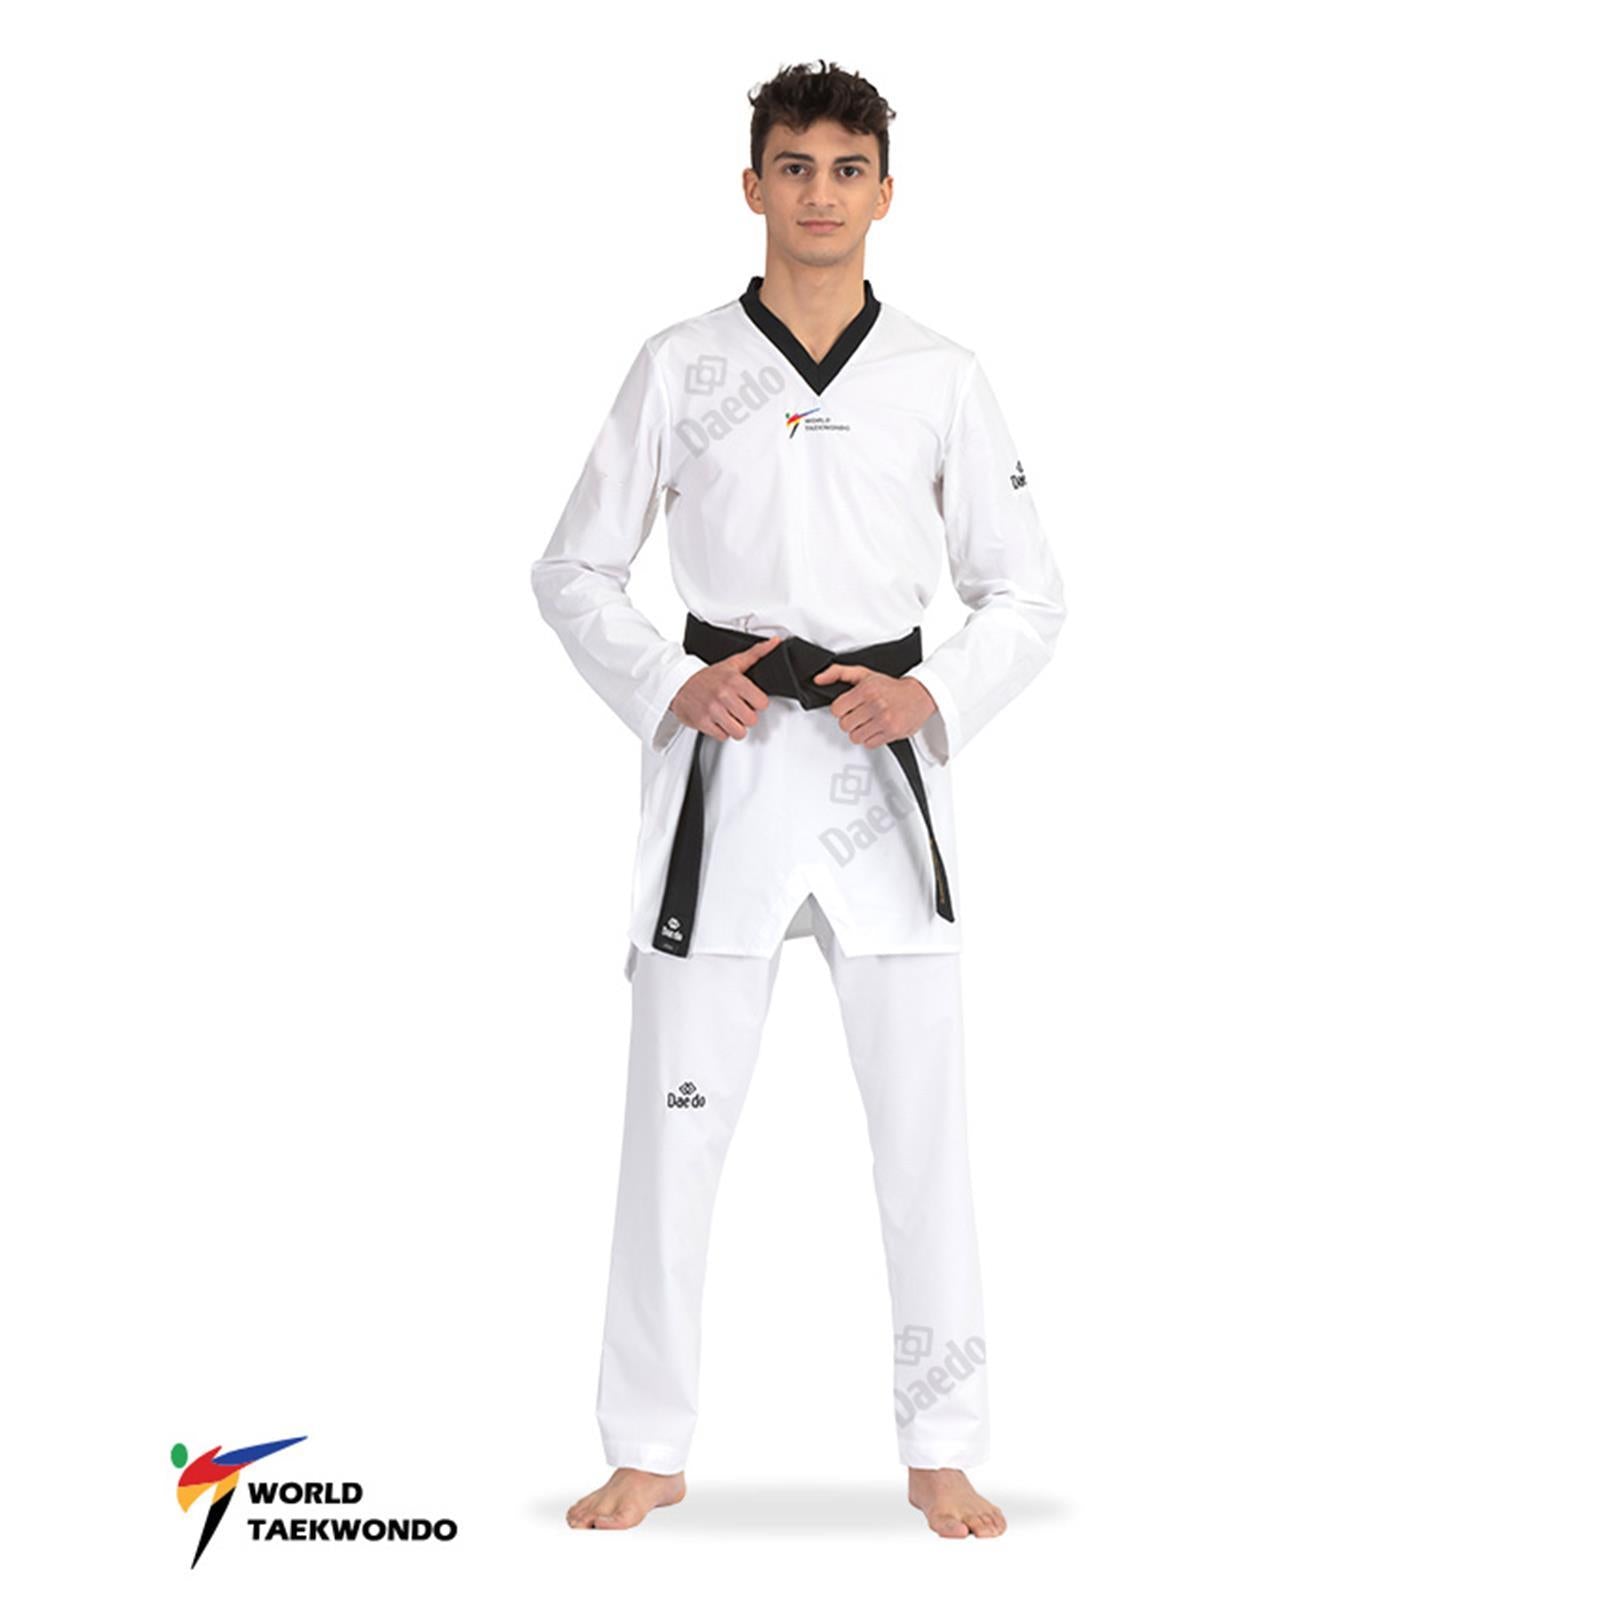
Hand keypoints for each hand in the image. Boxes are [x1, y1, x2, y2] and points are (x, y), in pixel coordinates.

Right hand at [667, 633, 785, 739]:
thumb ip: (756, 653)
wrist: (679, 684)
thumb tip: (774, 642)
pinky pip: (723, 736)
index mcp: (734, 681)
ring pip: (739, 732)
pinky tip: (718, 721)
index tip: (750, 700)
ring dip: (736, 727)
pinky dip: (721, 732)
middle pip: (751, 720)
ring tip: (730, 718)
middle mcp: (723, 695)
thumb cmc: (707, 677)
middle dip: (746, 717)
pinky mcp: (702, 722)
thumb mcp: (733, 663)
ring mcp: (712, 710)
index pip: (762, 703)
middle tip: (738, 710)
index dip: (758, 703)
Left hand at [811, 662, 937, 748]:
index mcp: (866, 690)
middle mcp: (875, 705)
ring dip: (859, 731)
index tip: (849, 707)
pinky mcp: (891, 733)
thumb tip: (818, 679)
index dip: (841, 709)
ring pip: (855, 737)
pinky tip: (877, 728)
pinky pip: (869, 744)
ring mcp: (884, 720)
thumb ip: (838, 673)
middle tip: (859, 715)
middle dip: (850, 720)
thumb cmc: (890, 687)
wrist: (920, 695)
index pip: (836, 709)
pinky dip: (870, 738)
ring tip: (868, 722)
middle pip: (844, 725)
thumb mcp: (864, 674)